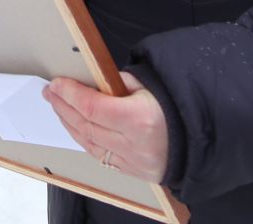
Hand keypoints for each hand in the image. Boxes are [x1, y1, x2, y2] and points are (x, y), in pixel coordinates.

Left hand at [44, 75, 169, 183]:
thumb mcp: (149, 86)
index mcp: (139, 120)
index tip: (56, 83)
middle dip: (63, 106)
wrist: (201, 137)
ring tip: (58, 106)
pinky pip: (100, 155)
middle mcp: (134, 145)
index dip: (69, 94)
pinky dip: (84, 139)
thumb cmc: (176, 107)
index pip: (92, 108)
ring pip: (89, 143)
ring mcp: (133, 162)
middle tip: (51, 92)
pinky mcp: (133, 172)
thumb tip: (92, 82)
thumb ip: (119, 83)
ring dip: (69, 123)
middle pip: (86, 126)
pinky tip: (75, 126)